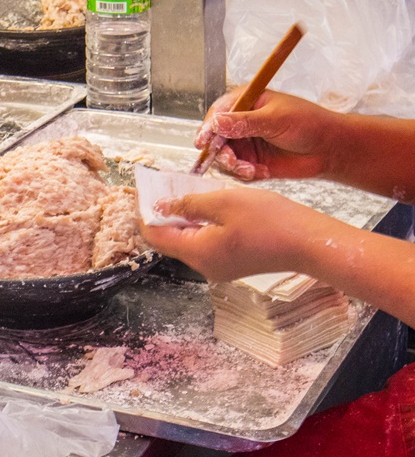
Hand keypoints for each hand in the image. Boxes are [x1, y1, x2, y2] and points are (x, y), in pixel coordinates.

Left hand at [139, 187, 328, 281]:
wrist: (310, 243)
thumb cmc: (271, 221)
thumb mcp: (224, 202)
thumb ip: (188, 204)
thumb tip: (160, 206)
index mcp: (197, 252)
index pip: (155, 236)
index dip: (146, 213)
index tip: (145, 192)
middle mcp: (204, 266)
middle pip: (170, 240)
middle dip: (165, 214)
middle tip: (166, 188)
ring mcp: (219, 268)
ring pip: (189, 241)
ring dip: (185, 218)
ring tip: (188, 193)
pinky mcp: (233, 264)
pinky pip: (207, 244)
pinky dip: (202, 225)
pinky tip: (210, 206)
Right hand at [195, 89, 341, 180]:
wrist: (330, 149)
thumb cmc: (308, 124)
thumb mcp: (275, 119)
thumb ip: (244, 122)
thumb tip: (216, 123)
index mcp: (245, 103)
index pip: (217, 114)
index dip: (207, 128)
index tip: (203, 142)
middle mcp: (241, 123)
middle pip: (215, 138)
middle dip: (221, 152)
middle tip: (232, 161)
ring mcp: (245, 143)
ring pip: (223, 157)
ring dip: (234, 166)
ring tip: (251, 169)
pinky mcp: (251, 162)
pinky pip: (236, 171)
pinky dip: (245, 174)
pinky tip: (261, 172)